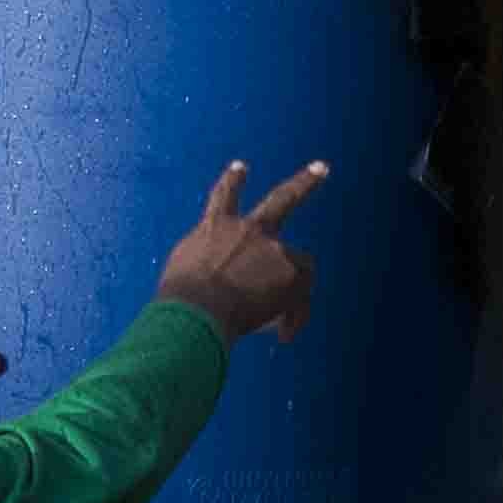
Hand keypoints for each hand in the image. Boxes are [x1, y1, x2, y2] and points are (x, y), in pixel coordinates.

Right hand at [152, 159, 327, 344]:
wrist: (196, 309)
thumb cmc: (179, 297)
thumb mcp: (181, 271)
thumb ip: (200, 266)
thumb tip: (213, 281)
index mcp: (214, 227)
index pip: (223, 196)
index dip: (233, 181)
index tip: (240, 166)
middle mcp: (248, 230)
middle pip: (282, 199)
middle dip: (304, 183)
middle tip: (323, 167)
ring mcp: (272, 249)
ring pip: (300, 265)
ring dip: (297, 288)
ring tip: (286, 325)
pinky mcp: (289, 273)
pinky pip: (300, 299)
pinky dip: (293, 317)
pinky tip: (284, 336)